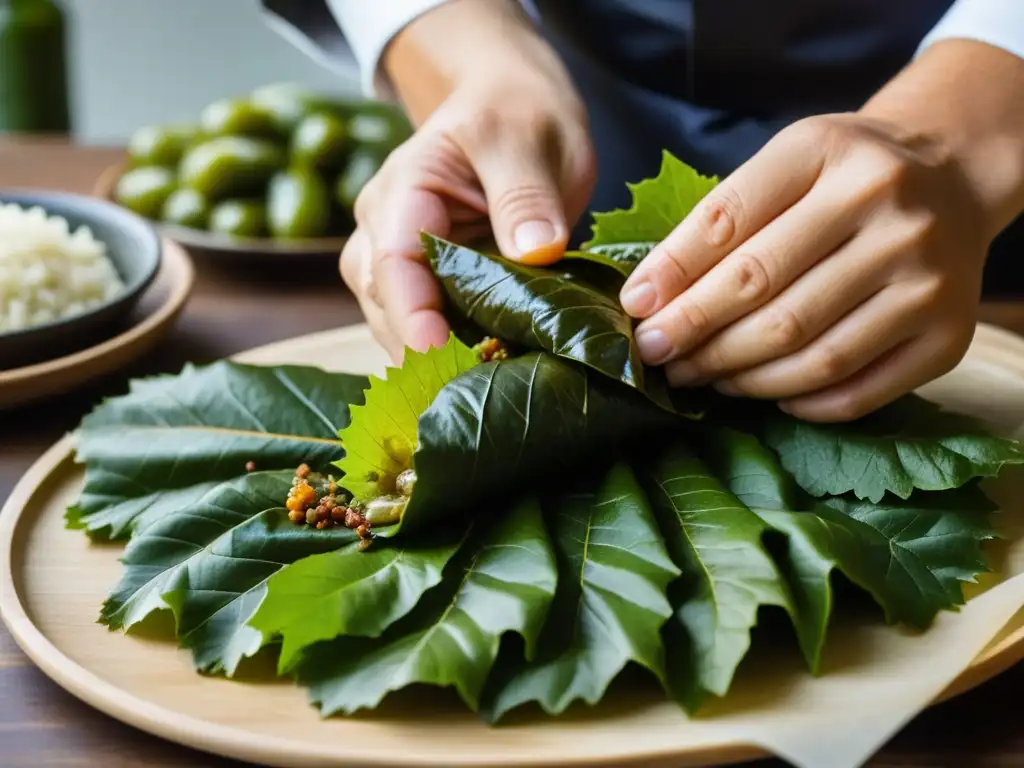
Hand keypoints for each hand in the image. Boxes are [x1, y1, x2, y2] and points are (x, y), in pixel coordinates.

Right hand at [340, 1, 593, 362]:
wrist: (514, 111)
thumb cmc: (516, 114)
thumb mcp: (525, 137)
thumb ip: (525, 194)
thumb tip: (536, 253)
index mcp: (403, 190)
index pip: (393, 261)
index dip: (411, 314)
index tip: (439, 355)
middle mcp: (387, 231)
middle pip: (388, 304)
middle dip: (422, 352)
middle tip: (471, 392)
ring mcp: (405, 263)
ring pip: (401, 325)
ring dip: (436, 360)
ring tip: (482, 393)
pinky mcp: (433, 286)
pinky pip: (431, 328)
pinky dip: (454, 354)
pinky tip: (487, 377)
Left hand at [619, 41, 1023, 422]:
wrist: (951, 180)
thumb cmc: (844, 177)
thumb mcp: (785, 165)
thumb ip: (718, 222)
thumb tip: (646, 299)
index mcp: (828, 151)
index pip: (727, 222)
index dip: (672, 275)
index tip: (634, 311)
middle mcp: (887, 208)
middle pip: (764, 293)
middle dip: (695, 334)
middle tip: (658, 355)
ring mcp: (925, 276)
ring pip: (808, 354)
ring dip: (739, 377)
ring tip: (703, 376)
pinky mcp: (949, 335)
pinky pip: (857, 391)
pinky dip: (799, 402)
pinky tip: (767, 394)